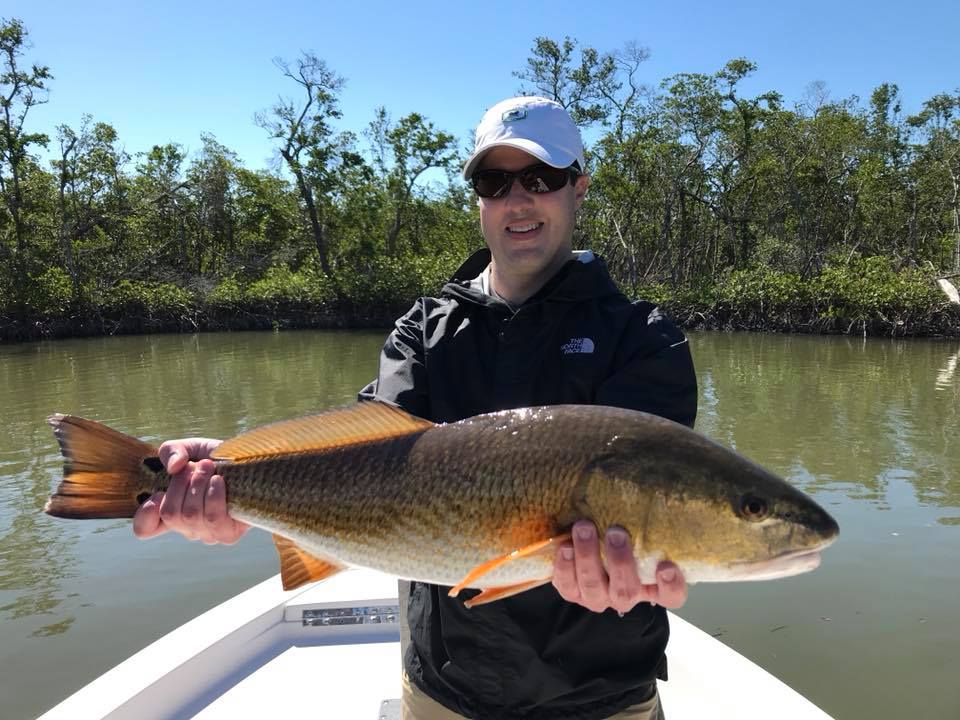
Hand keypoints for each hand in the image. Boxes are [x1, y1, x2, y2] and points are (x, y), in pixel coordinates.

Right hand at [133, 438, 248, 544]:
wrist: (251, 463)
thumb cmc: (218, 459)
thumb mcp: (190, 448)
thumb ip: (171, 451)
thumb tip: (174, 467)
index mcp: (172, 511)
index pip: (145, 529)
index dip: (146, 514)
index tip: (158, 493)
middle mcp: (187, 527)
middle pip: (171, 514)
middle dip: (182, 483)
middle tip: (197, 466)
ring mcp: (207, 533)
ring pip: (191, 514)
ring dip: (200, 484)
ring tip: (210, 468)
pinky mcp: (228, 534)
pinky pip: (213, 518)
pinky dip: (214, 495)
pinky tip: (219, 481)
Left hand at [552, 520, 686, 612]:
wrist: (589, 536)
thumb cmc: (622, 525)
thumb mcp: (638, 521)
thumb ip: (647, 510)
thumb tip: (655, 475)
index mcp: (652, 584)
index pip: (671, 595)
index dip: (671, 586)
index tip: (667, 566)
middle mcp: (626, 594)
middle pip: (626, 591)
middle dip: (620, 563)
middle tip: (616, 533)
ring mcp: (598, 596)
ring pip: (594, 588)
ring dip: (588, 557)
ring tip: (583, 528)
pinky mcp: (572, 592)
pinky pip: (566, 585)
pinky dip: (565, 566)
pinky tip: (565, 544)